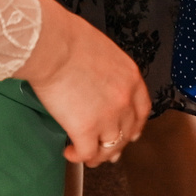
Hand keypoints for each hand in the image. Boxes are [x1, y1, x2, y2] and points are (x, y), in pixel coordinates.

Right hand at [20, 1, 149, 166]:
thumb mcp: (102, 51)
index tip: (129, 132)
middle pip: (127, 133)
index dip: (135, 125)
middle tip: (106, 150)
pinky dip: (77, 156)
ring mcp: (107, 118)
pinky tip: (68, 152)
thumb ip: (108, 72)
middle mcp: (124, 101)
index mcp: (130, 78)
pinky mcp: (86, 130)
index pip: (142, 110)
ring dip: (97, 154)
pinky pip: (86, 154)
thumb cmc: (69, 39)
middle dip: (116, 144)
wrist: (53, 45)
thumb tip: (98, 82)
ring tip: (84, 153)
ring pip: (109, 149)